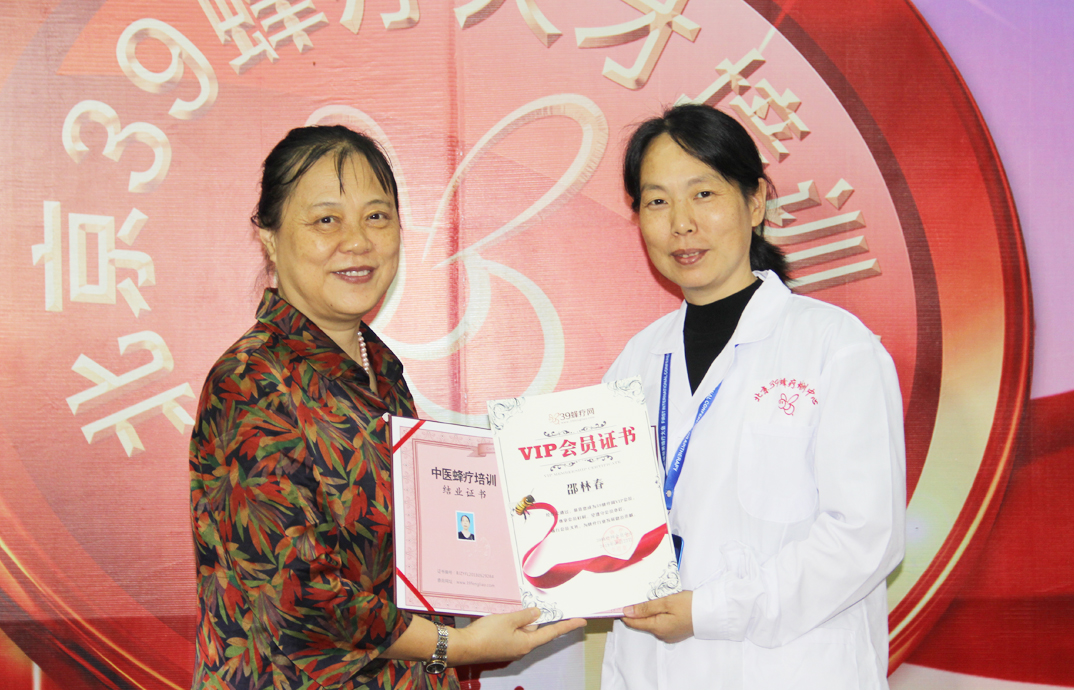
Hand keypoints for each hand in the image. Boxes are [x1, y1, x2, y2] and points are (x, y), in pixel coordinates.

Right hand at [449, 608, 585, 665]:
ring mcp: (511, 648)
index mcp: (527, 643)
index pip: (553, 632)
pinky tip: (502, 617)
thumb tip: (537, 614)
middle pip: (535, 630)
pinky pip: (512, 632)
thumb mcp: (508, 619)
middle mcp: (522, 648)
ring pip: (522, 630)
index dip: (567, 626)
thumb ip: (525, 616)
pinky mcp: (501, 646)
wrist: (463, 647)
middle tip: (530, 605)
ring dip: (519, 620)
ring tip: (508, 611)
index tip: (581, 621)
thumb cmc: (485, 634)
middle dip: (533, 618)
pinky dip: (511, 624)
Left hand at [621, 590, 692, 643]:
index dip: (624, 614)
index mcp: (657, 628)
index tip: (617, 604)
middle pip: (642, 623)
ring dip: (647, 613)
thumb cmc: (689, 605)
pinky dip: (657, 616)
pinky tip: (660, 606)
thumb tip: (627, 611)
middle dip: (636, 611)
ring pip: (651, 623)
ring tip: (646, 599)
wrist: (710, 613)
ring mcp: (669, 635)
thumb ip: (646, 608)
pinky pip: (660, 624)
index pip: (633, 623)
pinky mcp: (675, 632)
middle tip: (632, 597)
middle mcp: (661, 635)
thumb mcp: (666, 602)